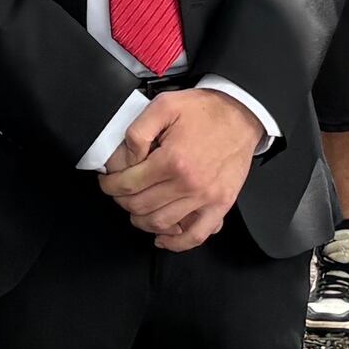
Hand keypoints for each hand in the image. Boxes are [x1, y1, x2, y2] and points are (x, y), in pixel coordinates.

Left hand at [98, 89, 261, 251]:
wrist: (241, 115)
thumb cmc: (205, 110)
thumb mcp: (164, 106)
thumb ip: (138, 131)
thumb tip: (126, 159)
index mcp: (172, 160)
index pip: (128, 185)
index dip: (110, 185)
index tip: (107, 182)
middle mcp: (189, 184)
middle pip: (141, 207)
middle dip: (122, 201)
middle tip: (120, 193)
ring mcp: (206, 198)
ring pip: (161, 223)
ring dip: (141, 220)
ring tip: (136, 209)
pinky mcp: (221, 205)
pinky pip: (197, 235)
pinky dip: (177, 243)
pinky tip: (163, 238)